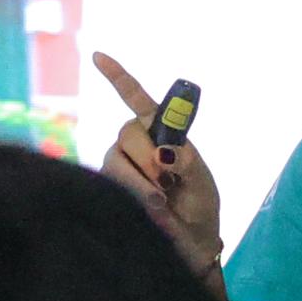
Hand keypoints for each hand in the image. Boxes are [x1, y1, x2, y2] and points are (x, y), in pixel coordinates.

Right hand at [94, 52, 223, 271]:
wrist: (192, 244)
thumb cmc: (200, 209)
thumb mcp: (203, 184)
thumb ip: (188, 163)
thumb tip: (164, 152)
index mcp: (161, 134)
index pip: (136, 100)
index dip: (118, 77)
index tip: (97, 56)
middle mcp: (135, 147)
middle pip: (126, 133)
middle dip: (147, 156)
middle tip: (167, 180)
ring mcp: (120, 168)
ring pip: (114, 160)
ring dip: (139, 181)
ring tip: (162, 202)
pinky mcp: (109, 191)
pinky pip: (109, 183)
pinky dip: (133, 195)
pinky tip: (151, 210)